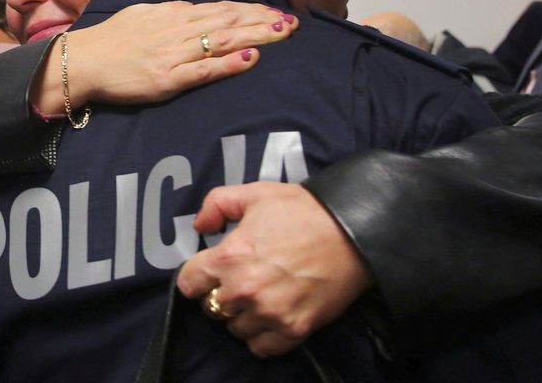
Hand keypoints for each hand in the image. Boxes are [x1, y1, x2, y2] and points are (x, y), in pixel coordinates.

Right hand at [31, 0, 297, 113]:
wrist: (84, 61)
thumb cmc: (111, 39)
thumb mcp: (142, 14)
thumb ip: (171, 13)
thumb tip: (195, 10)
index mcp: (173, 14)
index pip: (221, 9)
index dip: (252, 10)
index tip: (277, 12)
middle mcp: (177, 30)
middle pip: (229, 22)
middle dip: (263, 21)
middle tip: (293, 22)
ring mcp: (174, 54)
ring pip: (223, 41)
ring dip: (256, 36)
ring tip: (283, 34)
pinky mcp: (167, 78)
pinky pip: (204, 70)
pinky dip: (229, 64)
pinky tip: (250, 59)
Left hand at [176, 182, 371, 356]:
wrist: (352, 231)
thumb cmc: (302, 211)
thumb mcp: (255, 194)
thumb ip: (217, 204)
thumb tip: (200, 226)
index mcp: (229, 257)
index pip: (189, 283)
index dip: (197, 277)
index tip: (208, 274)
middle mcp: (243, 290)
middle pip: (211, 308)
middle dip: (220, 295)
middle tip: (239, 283)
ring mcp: (268, 313)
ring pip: (235, 329)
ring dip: (242, 317)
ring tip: (258, 299)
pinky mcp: (294, 329)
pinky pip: (262, 348)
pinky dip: (263, 337)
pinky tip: (270, 318)